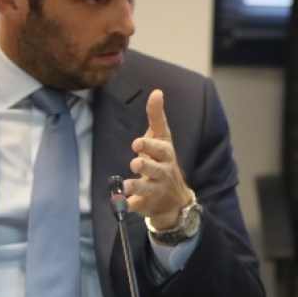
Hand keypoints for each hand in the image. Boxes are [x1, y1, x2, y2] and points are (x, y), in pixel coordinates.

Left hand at [124, 89, 192, 227]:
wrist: (174, 198)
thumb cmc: (163, 161)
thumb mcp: (162, 139)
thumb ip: (157, 116)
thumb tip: (156, 92)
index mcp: (165, 155)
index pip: (160, 149)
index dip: (150, 146)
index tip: (137, 143)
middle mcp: (163, 172)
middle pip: (156, 168)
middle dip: (146, 165)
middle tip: (135, 162)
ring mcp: (155, 189)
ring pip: (147, 187)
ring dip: (137, 185)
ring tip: (126, 184)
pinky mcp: (146, 203)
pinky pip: (138, 205)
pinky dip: (131, 204)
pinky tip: (123, 203)